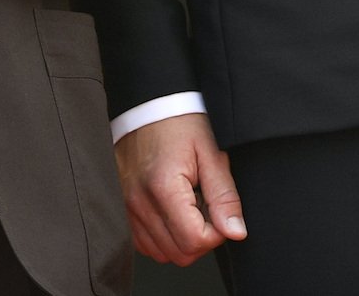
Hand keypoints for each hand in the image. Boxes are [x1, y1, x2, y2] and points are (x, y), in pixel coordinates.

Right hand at [116, 112, 245, 264]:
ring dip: (180, 239)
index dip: (217, 233)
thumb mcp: (211, 153)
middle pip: (179, 254)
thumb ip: (224, 196)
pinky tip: (170, 212)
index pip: (195, 241)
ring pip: (162, 253)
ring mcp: (127, 206)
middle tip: (205, 207)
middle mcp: (139, 201)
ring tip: (186, 206)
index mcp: (163, 187)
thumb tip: (235, 232)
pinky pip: (144, 244)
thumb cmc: (178, 122)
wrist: (147, 104)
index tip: (219, 210)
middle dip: (200, 238)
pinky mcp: (122, 207)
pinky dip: (161, 237)